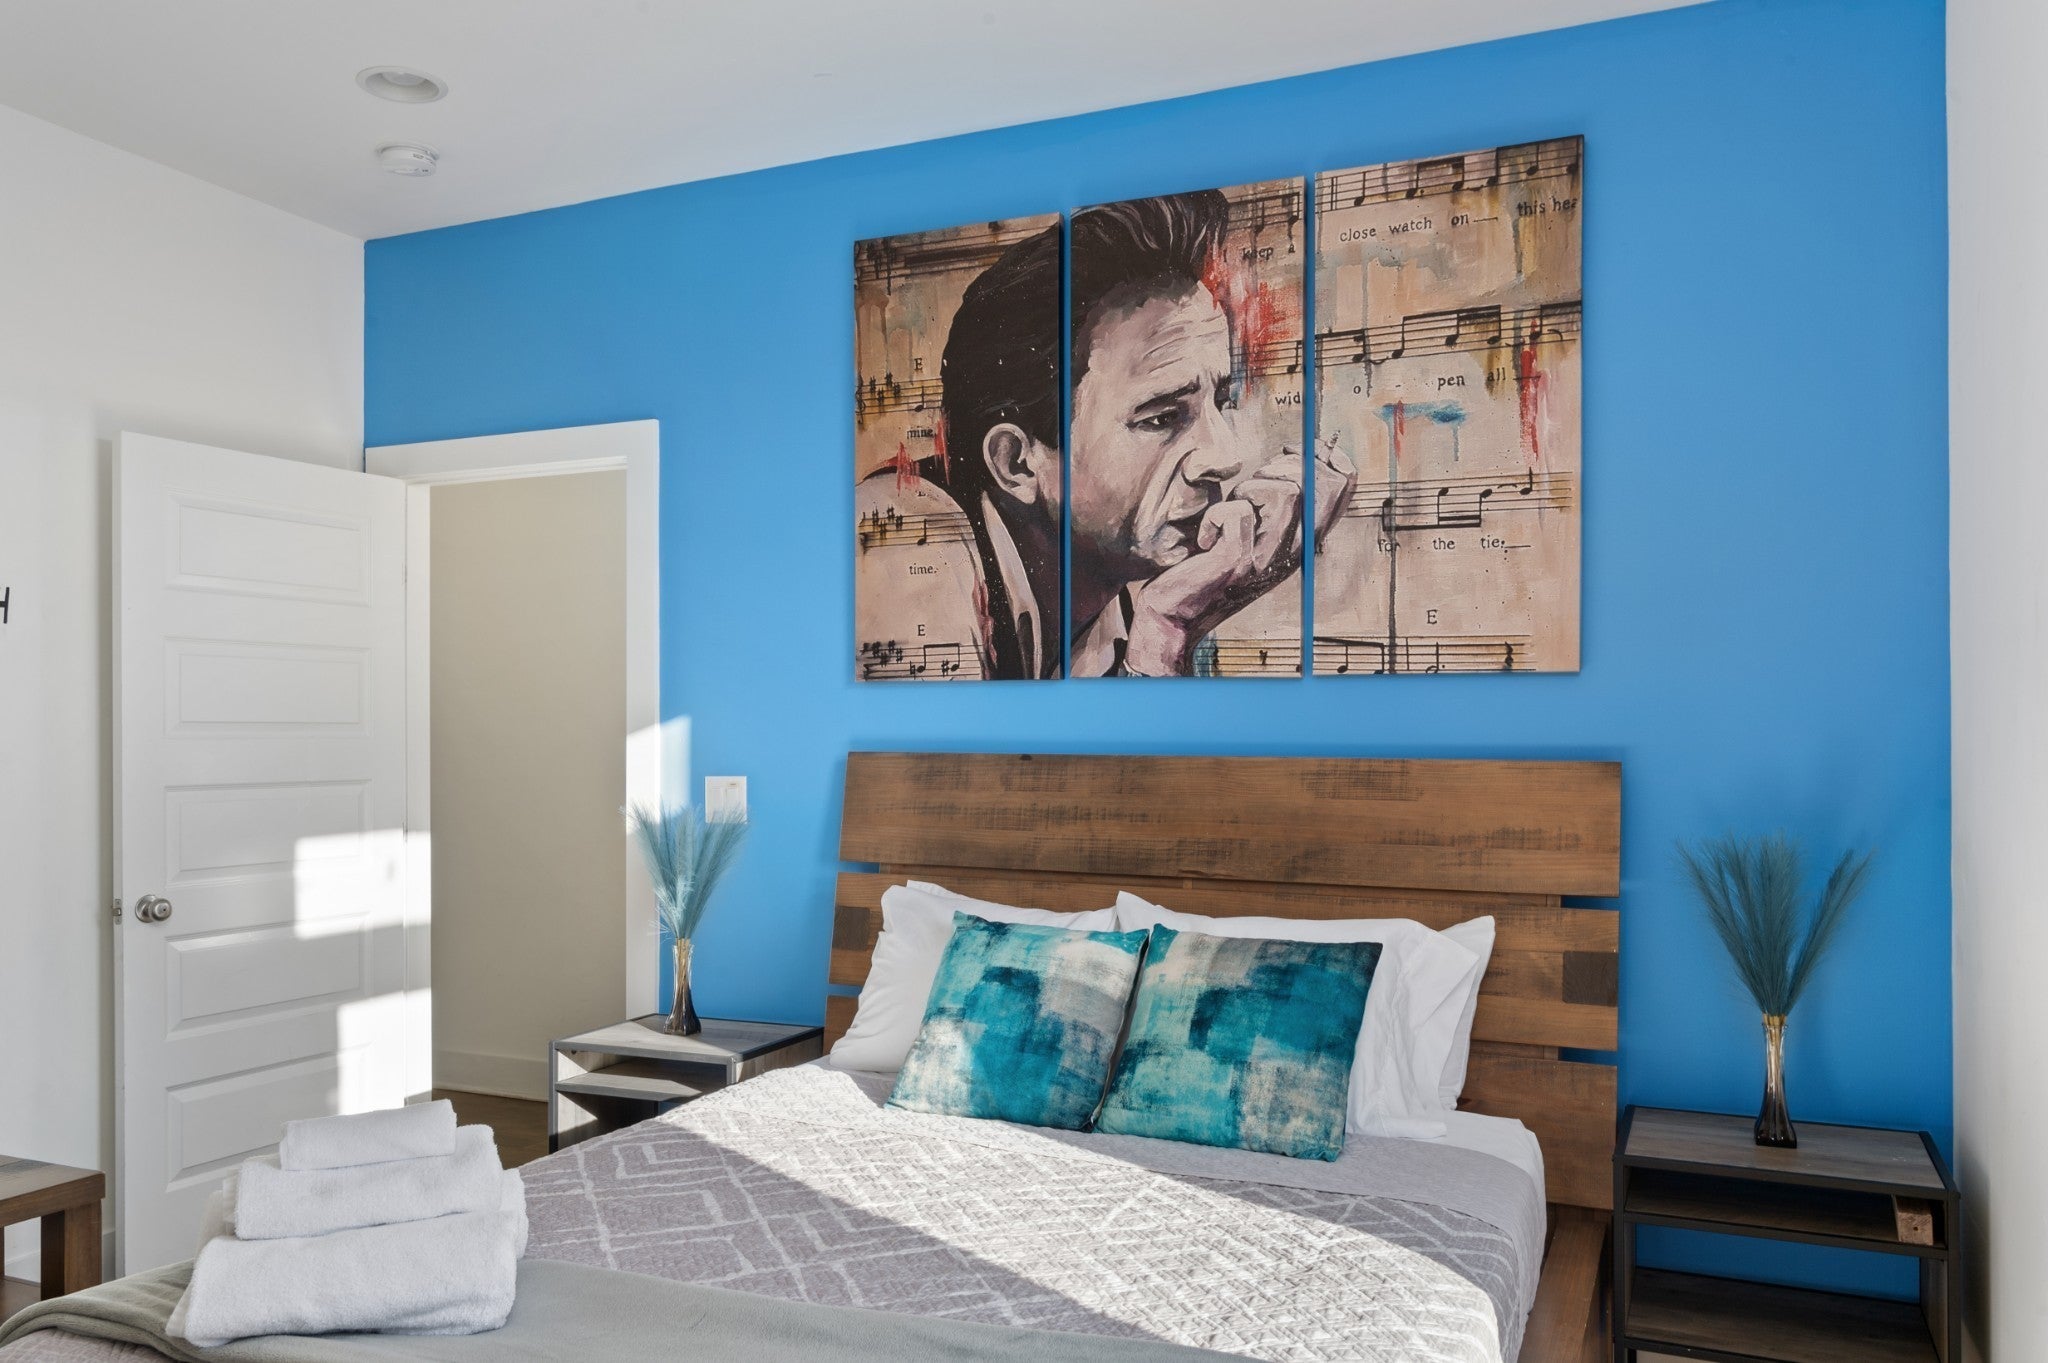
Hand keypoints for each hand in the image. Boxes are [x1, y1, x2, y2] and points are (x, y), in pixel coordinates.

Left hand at [1122, 444, 1352, 674]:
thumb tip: (1302, 453)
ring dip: (1250, 490)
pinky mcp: (1238, 563)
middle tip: (1252, 487)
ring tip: (1230, 513)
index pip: (1344, 482)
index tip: (1287, 454)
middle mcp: (1295, 550)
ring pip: (1287, 493)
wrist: (1180, 610)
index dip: (1321, 455)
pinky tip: (1206, 541)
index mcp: (1304, 538)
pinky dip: (1215, 515)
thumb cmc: (1211, 560)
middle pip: (1322, 484)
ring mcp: (1269, 559)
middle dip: (1286, 467)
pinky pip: (1238, 514)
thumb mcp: (1255, 525)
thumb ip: (1279, 499)